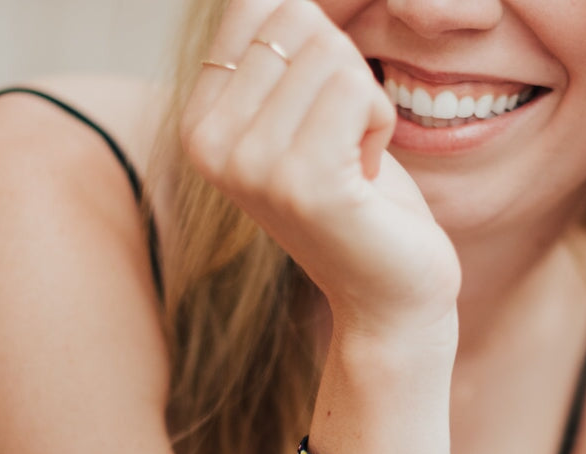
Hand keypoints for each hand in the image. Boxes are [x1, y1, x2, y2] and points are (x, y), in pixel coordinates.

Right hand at [181, 0, 460, 332]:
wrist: (386, 293)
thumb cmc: (357, 200)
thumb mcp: (302, 114)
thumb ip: (277, 49)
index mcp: (199, 125)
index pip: (260, 5)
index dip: (315, 52)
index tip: (317, 124)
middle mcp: (209, 145)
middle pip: (298, 20)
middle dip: (344, 78)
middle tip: (340, 152)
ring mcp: (251, 166)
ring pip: (332, 52)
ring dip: (364, 107)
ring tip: (350, 169)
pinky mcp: (302, 183)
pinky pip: (358, 89)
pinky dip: (379, 126)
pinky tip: (364, 181)